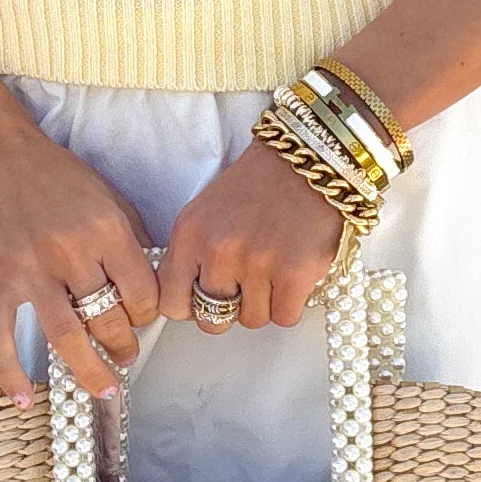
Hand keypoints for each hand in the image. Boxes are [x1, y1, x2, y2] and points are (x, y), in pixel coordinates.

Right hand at [0, 120, 160, 404]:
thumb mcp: (107, 196)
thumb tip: (152, 285)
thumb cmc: (54, 174)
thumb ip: (131, 239)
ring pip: (67, 337)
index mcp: (105, 229)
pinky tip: (22, 400)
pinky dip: (9, 373)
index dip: (149, 314)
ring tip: (105, 388)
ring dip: (90, 370)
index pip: (143, 292)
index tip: (143, 318)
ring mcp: (29, 269)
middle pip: (109, 319)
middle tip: (126, 354)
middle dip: (123, 345)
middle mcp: (71, 251)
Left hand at [158, 138, 346, 329]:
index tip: (205, 299)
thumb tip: (190, 302)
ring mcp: (257, 264)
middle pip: (212, 320)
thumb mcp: (205, 213)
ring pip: (251, 320)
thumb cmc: (258, 186)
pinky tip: (292, 275)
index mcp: (190, 235)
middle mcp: (219, 251)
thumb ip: (191, 257)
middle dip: (229, 309)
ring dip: (264, 303)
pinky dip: (290, 303)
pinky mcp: (294, 274)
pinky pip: (284, 317)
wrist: (307, 161)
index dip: (192, 306)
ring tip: (273, 269)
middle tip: (245, 286)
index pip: (173, 304)